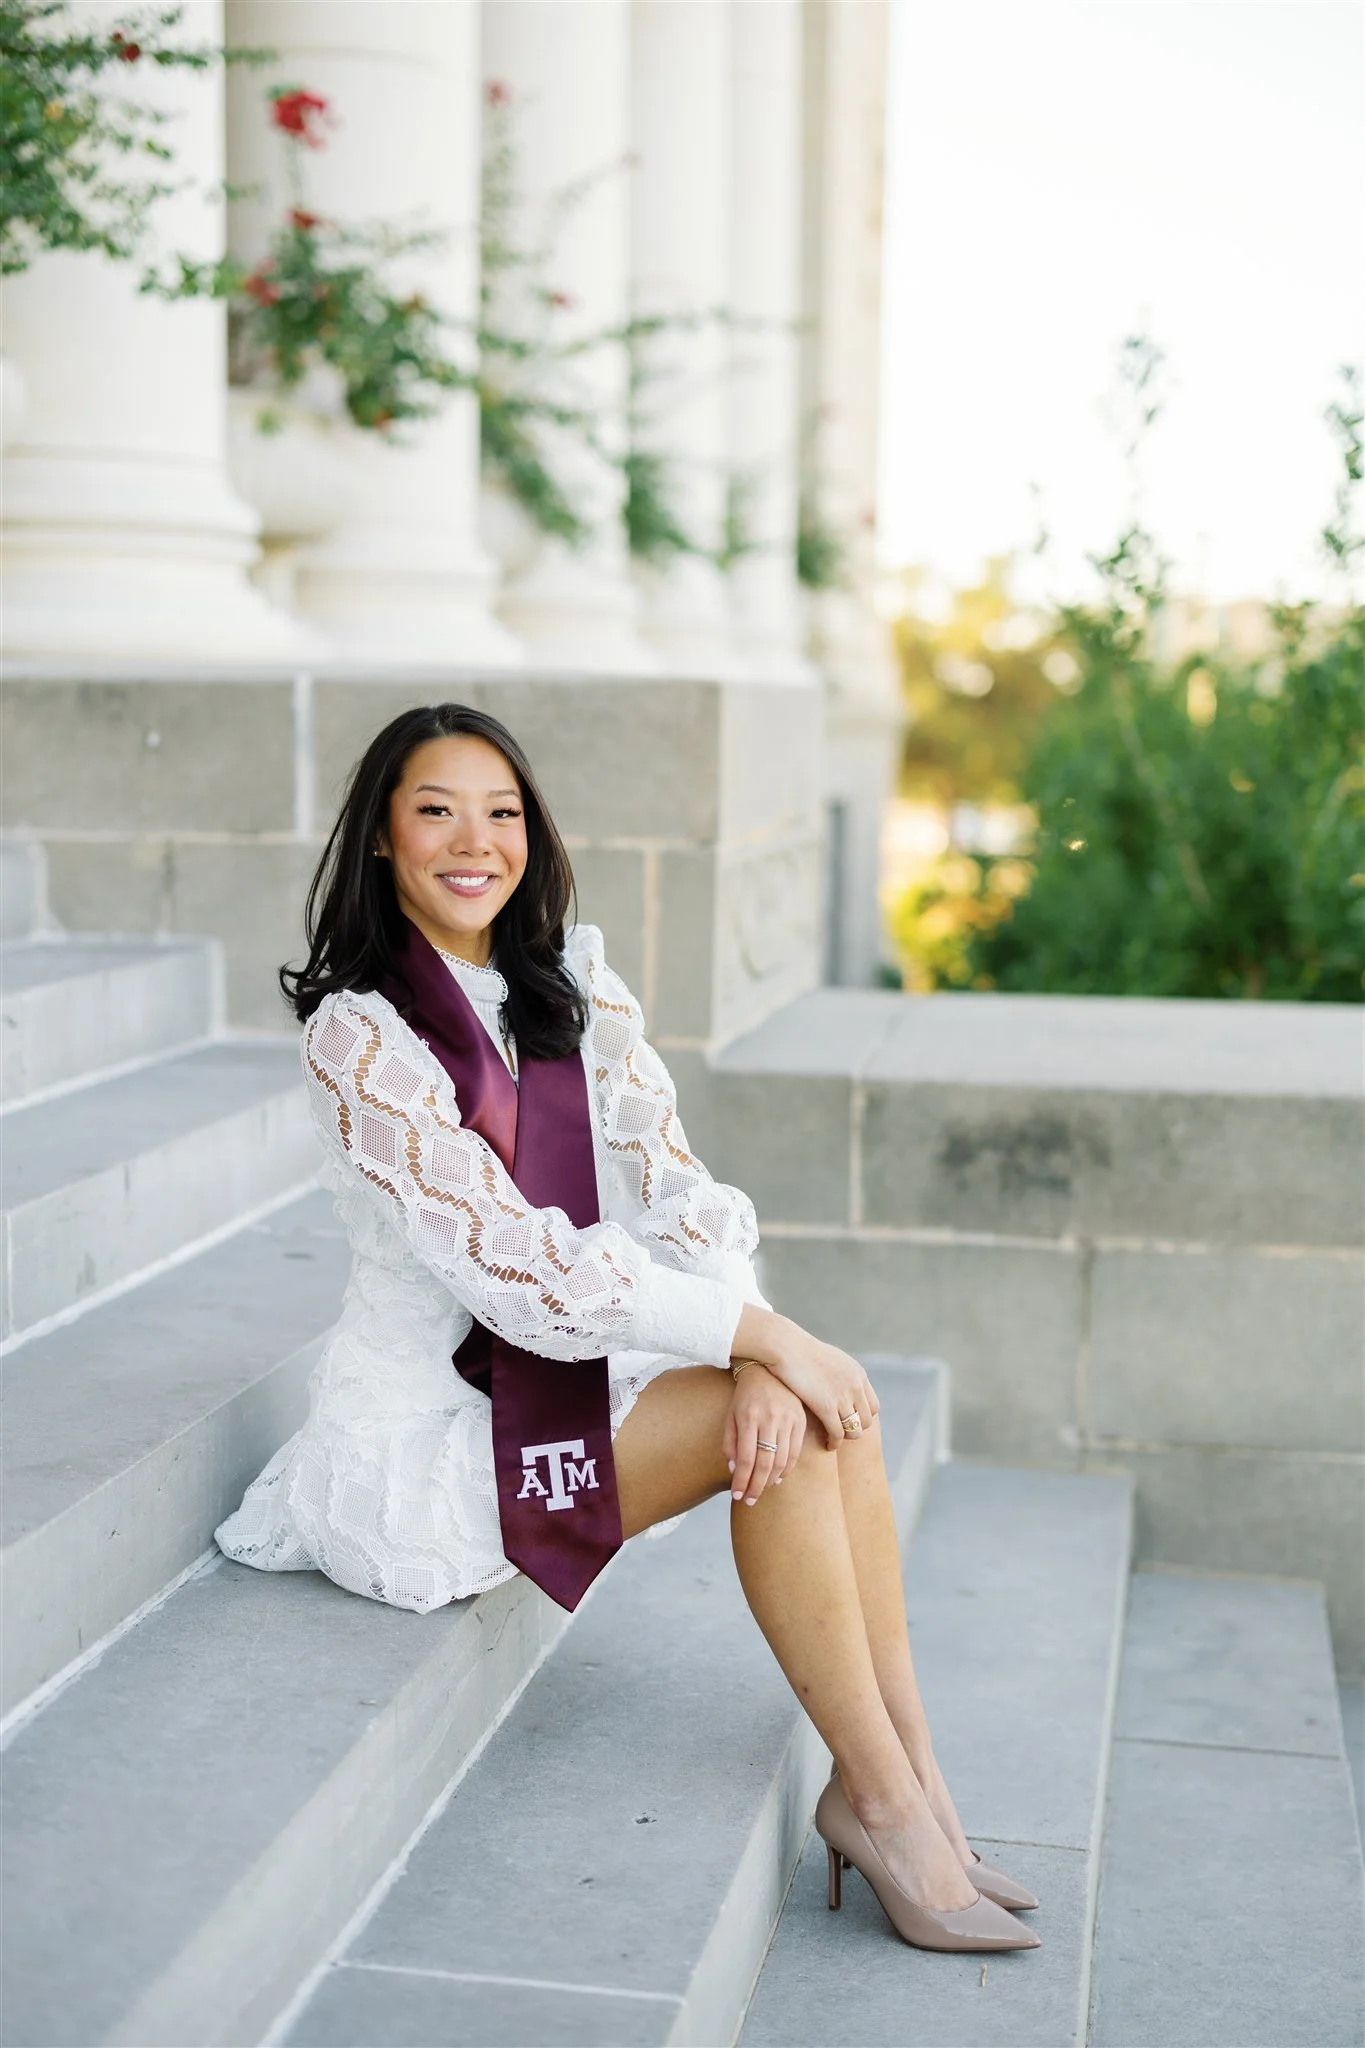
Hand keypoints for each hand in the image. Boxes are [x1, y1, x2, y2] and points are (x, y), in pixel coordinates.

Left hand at [723, 1364, 806, 1505]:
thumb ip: (730, 1443)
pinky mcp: (801, 1419)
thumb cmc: (744, 1396)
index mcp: (748, 1418)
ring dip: (771, 1480)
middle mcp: (770, 1419)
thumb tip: (735, 1471)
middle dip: (756, 1487)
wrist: (767, 1369)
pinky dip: (788, 1468)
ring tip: (761, 1491)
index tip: (737, 1496)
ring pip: (782, 1460)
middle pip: (765, 1463)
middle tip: (749, 1501)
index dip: (742, 1481)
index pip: (746, 1459)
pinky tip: (778, 1478)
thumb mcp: (730, 1416)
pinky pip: (796, 1451)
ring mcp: (787, 1419)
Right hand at [730, 1305, 879, 1448]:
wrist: (787, 1346)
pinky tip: (827, 1444)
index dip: (862, 1417)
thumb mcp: (830, 1358)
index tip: (849, 1421)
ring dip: (846, 1438)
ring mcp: (843, 1396)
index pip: (873, 1405)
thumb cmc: (801, 1351)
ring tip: (834, 1440)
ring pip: (855, 1430)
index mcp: (858, 1374)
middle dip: (855, 1429)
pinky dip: (834, 1442)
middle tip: (841, 1433)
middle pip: (867, 1420)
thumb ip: (840, 1372)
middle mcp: (855, 1385)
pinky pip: (838, 1433)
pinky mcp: (827, 1406)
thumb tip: (840, 1380)